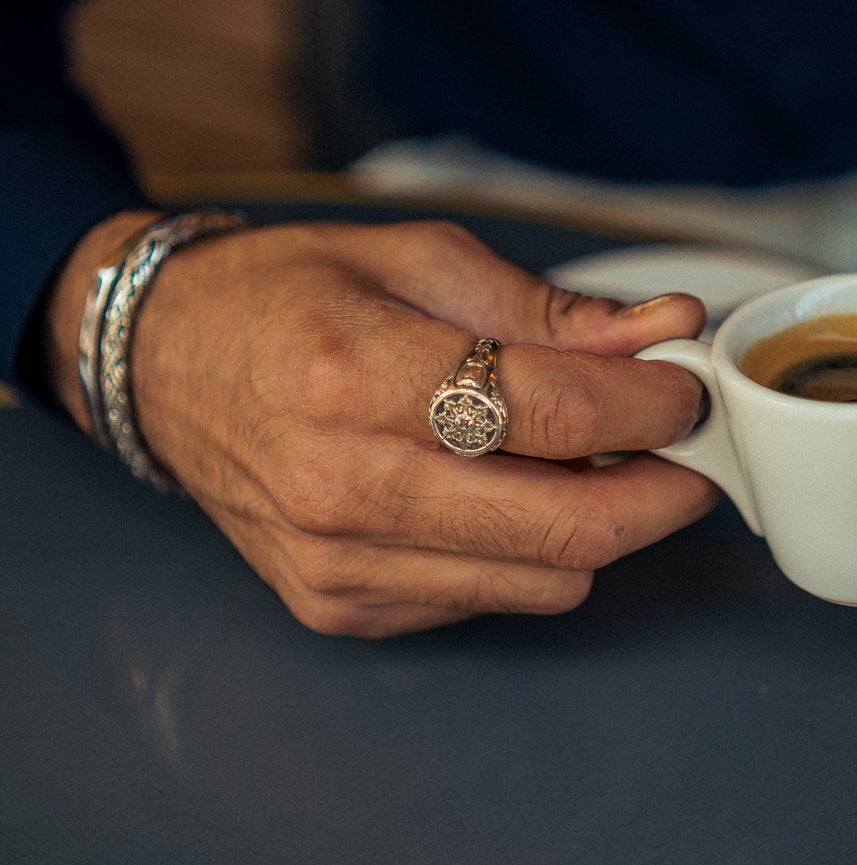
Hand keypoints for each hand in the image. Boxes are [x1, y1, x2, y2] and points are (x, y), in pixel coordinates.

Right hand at [49, 215, 715, 635]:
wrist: (161, 365)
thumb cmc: (285, 295)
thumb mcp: (413, 257)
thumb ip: (544, 306)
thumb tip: (662, 330)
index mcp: (358, 373)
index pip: (554, 412)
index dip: (651, 404)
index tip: (686, 388)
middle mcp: (344, 484)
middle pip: (567, 526)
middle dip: (663, 492)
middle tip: (687, 451)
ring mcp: (339, 562)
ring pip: (543, 581)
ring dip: (599, 527)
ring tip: (593, 464)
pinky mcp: (339, 607)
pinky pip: (487, 599)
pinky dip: (522, 554)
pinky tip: (502, 494)